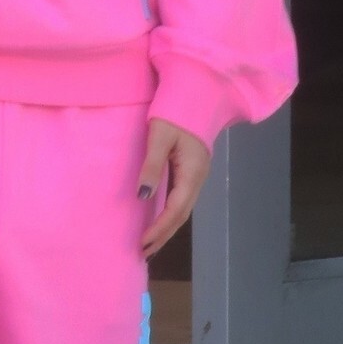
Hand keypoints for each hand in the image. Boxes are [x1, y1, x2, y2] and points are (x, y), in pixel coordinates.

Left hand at [138, 117, 210, 257]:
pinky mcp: (193, 169)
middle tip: (144, 253)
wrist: (198, 90)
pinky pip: (182, 198)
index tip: (143, 244)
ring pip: (183, 208)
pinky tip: (160, 219)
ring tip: (150, 243)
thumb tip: (143, 196)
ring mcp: (198, 174)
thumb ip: (152, 165)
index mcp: (193, 171)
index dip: (160, 229)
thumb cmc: (176, 110)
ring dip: (167, 227)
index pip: (176, 209)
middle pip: (181, 214)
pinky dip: (171, 213)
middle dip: (163, 235)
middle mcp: (198, 177)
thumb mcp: (160, 136)